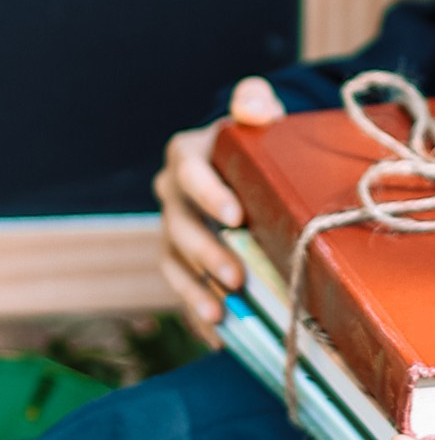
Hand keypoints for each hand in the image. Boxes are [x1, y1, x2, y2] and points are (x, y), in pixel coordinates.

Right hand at [152, 76, 284, 345]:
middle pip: (180, 226)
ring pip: (174, 263)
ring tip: (222, 313)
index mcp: (186, 155)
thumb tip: (251, 107)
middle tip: (237, 277)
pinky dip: (198, 314)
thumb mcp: (259, 114)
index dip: (208, 194)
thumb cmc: (256, 139)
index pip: (189, 172)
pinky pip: (182, 291)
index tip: (236, 216)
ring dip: (196, 290)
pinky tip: (220, 336)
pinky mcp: (180, 262)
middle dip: (207, 254)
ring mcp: (171, 231)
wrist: (248, 167)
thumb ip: (254, 103)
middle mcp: (171, 194)